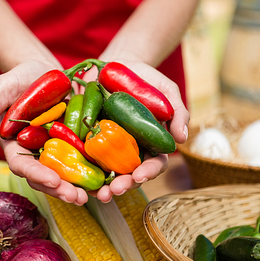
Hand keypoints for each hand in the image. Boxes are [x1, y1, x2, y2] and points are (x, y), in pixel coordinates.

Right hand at [0, 60, 89, 205]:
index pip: (23, 166)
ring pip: (68, 175)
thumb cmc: (21, 78)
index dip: (36, 175)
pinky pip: (87, 161)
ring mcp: (58, 152)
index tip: (52, 181)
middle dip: (62, 189)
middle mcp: (37, 155)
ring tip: (99, 195)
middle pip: (48, 177)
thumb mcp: (5, 88)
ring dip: (82, 187)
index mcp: (16, 146)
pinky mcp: (77, 146)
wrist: (47, 72)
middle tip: (78, 198)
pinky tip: (112, 179)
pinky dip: (97, 171)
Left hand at [78, 60, 189, 202]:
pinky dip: (83, 172)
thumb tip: (182, 138)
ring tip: (98, 194)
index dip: (148, 172)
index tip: (140, 175)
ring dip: (104, 187)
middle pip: (129, 175)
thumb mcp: (165, 90)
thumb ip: (178, 112)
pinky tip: (77, 182)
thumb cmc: (144, 79)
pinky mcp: (88, 140)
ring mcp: (108, 147)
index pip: (153, 163)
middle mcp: (130, 150)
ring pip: (107, 173)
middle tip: (114, 191)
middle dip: (124, 185)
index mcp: (150, 143)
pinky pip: (85, 159)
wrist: (114, 65)